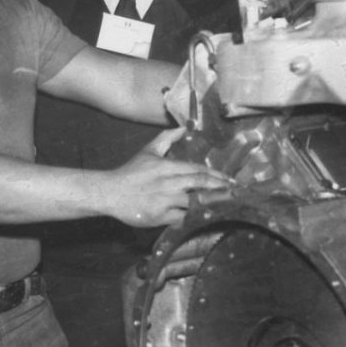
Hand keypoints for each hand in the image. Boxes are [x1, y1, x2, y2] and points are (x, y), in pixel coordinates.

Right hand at [108, 135, 231, 227]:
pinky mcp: (159, 217)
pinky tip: (200, 218)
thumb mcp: (148, 151)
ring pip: (193, 203)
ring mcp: (163, 201)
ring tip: (224, 206)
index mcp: (166, 167)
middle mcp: (167, 183)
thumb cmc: (131, 172)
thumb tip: (184, 128)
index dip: (216, 175)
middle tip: (234, 192)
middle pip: (199, 185)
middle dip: (219, 188)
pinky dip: (191, 218)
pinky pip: (180, 218)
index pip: (197, 170)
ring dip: (208, 204)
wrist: (110, 192)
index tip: (230, 180)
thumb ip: (167, 138)